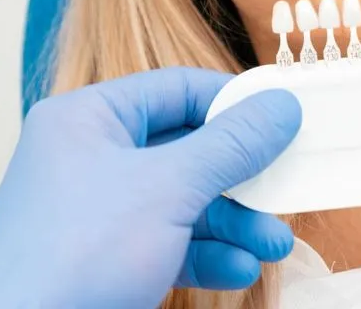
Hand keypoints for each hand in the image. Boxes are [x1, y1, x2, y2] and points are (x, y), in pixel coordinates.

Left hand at [0, 67, 300, 308]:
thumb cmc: (73, 256)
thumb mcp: (168, 189)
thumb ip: (231, 145)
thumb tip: (282, 106)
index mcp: (90, 119)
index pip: (178, 89)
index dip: (235, 102)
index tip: (285, 118)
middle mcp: (91, 158)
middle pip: (188, 149)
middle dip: (243, 177)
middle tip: (287, 187)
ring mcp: (97, 212)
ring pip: (183, 202)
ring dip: (234, 223)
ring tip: (273, 245)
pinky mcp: (103, 259)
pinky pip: (167, 243)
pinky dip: (206, 255)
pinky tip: (239, 271)